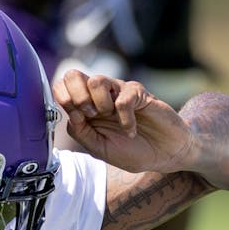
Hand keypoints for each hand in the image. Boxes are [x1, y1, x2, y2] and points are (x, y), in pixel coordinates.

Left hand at [52, 70, 228, 191]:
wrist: (166, 154)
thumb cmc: (134, 151)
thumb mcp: (102, 150)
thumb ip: (83, 133)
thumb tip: (69, 115)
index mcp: (87, 108)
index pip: (62, 88)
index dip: (63, 98)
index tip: (78, 117)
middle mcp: (100, 96)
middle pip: (73, 75)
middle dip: (76, 97)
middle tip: (91, 116)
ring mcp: (119, 92)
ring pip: (96, 81)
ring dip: (99, 105)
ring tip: (110, 119)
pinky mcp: (138, 93)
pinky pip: (123, 98)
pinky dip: (125, 119)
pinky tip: (132, 130)